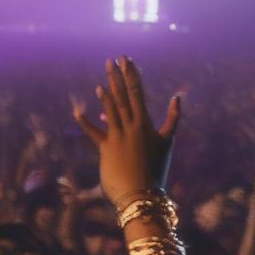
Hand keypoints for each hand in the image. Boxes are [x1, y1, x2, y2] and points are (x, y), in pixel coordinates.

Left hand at [72, 57, 179, 203]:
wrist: (142, 194)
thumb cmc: (156, 170)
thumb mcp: (167, 143)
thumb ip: (172, 119)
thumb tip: (178, 97)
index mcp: (145, 124)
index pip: (138, 93)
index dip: (132, 75)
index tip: (127, 60)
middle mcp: (131, 127)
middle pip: (123, 96)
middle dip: (118, 77)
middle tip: (114, 60)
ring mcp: (118, 137)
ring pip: (111, 110)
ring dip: (105, 93)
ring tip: (101, 80)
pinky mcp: (106, 149)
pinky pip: (93, 133)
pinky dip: (85, 123)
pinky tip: (77, 111)